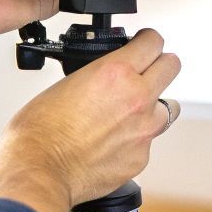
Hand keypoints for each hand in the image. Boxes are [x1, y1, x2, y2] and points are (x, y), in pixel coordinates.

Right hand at [0, 29, 182, 210]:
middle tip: (149, 70)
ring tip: (130, 115)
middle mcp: (136, 98)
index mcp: (116, 72)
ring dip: (152, 107)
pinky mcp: (141, 157)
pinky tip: (113, 144)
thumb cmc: (41, 130)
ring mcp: (143, 129)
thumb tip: (109, 77)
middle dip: (160, 65)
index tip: (146, 43)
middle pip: (172, 66)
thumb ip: (100, 76)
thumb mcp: (68, 82)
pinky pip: (148, 141)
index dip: (148, 40)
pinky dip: (136, 140)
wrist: (39, 170)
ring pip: (168, 107)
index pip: (153, 42)